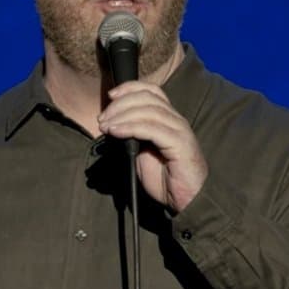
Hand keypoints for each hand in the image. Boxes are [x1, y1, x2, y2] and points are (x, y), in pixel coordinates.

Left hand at [97, 81, 207, 212]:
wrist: (186, 200)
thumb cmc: (165, 178)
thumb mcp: (142, 152)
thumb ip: (132, 135)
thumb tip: (111, 125)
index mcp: (168, 118)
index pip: (151, 91)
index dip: (130, 88)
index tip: (110, 95)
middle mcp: (176, 120)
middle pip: (147, 97)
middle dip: (120, 104)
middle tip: (102, 119)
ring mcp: (180, 130)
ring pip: (148, 110)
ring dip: (122, 115)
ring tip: (105, 126)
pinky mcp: (180, 144)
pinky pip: (152, 128)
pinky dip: (130, 127)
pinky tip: (116, 132)